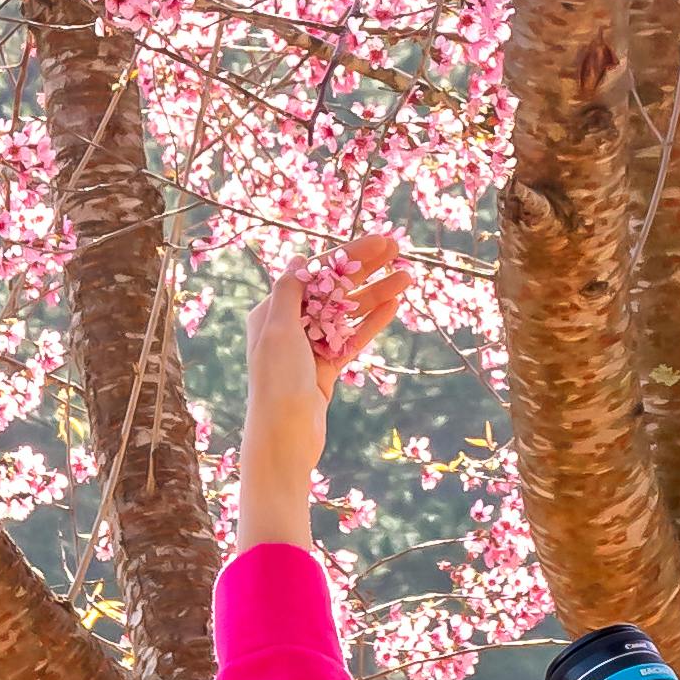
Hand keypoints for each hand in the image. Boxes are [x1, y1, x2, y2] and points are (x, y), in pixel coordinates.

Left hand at [239, 227, 402, 548]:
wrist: (284, 437)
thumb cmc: (277, 382)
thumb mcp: (278, 331)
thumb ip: (289, 293)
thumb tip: (299, 260)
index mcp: (273, 311)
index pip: (316, 272)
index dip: (349, 254)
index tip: (379, 242)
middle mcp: (290, 325)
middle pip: (334, 288)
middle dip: (366, 268)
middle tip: (397, 249)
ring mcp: (310, 347)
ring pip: (348, 313)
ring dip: (376, 293)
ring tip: (407, 278)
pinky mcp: (326, 369)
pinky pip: (352, 339)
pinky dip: (371, 322)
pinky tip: (393, 305)